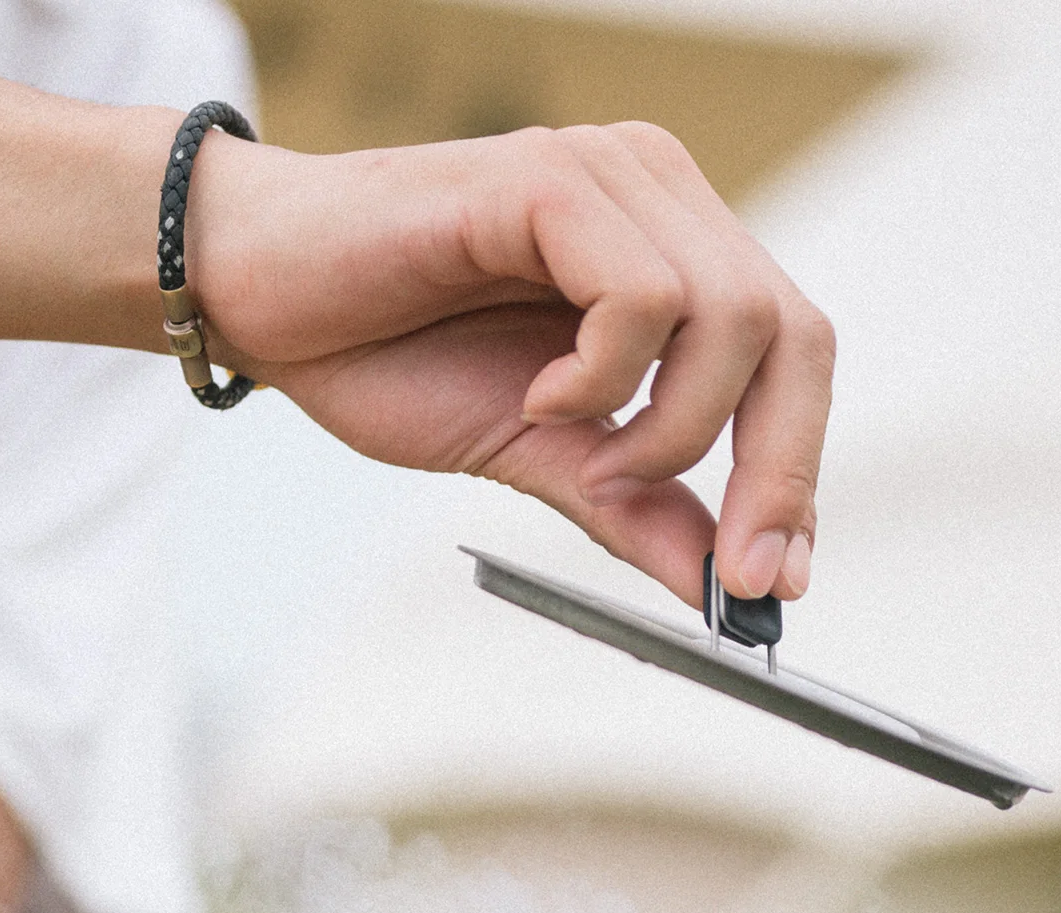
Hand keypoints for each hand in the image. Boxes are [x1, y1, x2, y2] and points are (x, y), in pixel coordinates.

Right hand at [189, 123, 832, 604]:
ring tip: (582, 448)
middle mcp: (661, 202)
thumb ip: (638, 511)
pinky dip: (603, 375)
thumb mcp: (544, 460)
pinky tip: (538, 393)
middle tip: (732, 570)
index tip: (774, 583)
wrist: (264, 299)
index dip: (796, 474)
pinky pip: (640, 294)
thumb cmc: (394, 356)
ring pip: (734, 316)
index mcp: (674, 257)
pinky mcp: (549, 178)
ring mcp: (610, 179)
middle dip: (775, 471)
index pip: (793, 359)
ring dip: (670, 426)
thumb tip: (721, 586)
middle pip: (794, 336)